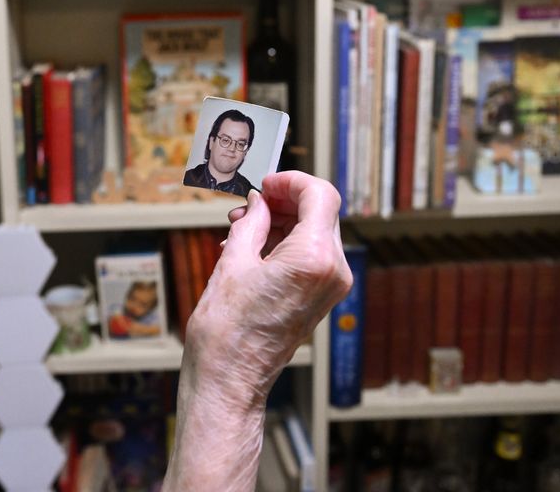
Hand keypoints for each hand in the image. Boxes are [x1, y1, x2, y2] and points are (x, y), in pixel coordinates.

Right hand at [190, 171, 352, 401]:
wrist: (230, 377)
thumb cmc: (227, 329)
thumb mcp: (234, 261)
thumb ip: (252, 222)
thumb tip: (259, 202)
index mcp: (314, 257)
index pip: (320, 194)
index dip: (291, 181)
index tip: (266, 182)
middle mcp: (333, 271)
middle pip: (321, 212)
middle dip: (285, 201)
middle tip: (250, 204)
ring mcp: (331, 287)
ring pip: (316, 232)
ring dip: (284, 221)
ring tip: (243, 227)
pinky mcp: (323, 298)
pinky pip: (312, 255)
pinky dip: (287, 242)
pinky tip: (253, 246)